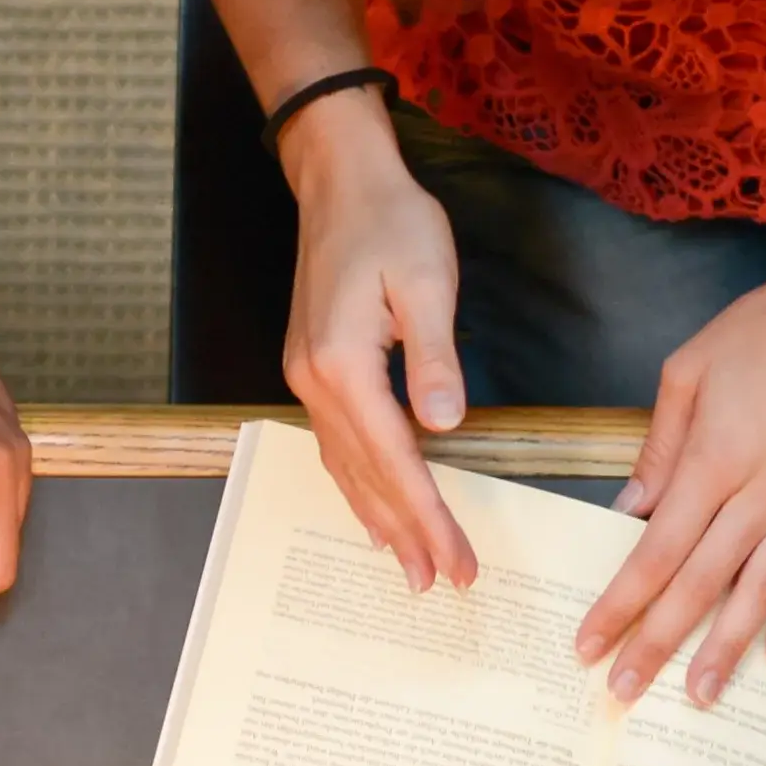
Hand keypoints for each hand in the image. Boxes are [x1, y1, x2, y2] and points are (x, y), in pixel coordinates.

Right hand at [281, 103, 478, 586]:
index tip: (459, 563)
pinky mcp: (312, 368)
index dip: (429, 517)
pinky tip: (373, 508)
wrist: (340, 181)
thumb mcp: (428, 283)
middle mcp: (314, 382)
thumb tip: (444, 425)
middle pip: (365, 477)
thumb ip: (435, 358)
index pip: (396, 461)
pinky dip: (357, 484)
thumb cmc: (392, 222)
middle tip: (440, 584)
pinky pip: (335, 445)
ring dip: (377, 519)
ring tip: (408, 566)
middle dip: (405, 534)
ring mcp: (306, 378)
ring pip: (344, 468)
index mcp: (343, 365)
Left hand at [576, 257, 765, 706]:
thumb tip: (630, 510)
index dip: (620, 604)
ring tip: (698, 695)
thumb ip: (659, 447)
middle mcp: (761, 495)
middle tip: (625, 691)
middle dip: (657, 643)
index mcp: (714, 461)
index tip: (590, 644)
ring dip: (725, 649)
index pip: (656, 551)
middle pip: (700, 586)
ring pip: (758, 593)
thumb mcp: (690, 370)